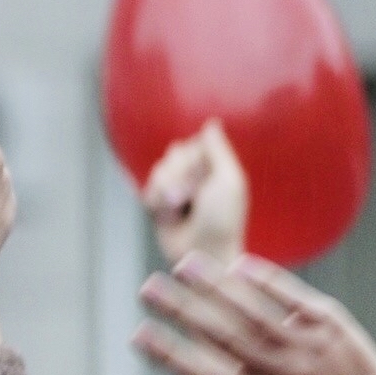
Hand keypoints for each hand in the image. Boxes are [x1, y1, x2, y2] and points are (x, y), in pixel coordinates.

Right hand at [133, 255, 375, 374]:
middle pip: (220, 335)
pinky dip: (264, 279)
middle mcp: (278, 372)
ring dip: (215, 285)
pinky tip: (237, 265)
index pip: (201, 372)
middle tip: (148, 288)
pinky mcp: (327, 322)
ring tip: (184, 264)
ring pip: (252, 310)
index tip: (138, 333)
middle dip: (180, 310)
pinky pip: (290, 295)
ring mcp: (304, 345)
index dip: (166, 353)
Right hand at [143, 121, 247, 267]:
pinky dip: (157, 203)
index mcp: (214, 167)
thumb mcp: (228, 180)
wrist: (202, 252)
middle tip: (195, 196)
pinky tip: (169, 217)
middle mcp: (194, 176)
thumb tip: (211, 122)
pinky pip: (147, 190)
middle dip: (181, 175)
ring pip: (158, 171)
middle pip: (173, 155)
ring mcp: (175, 190)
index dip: (196, 160)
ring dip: (169, 191)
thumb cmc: (223, 219)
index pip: (193, 144)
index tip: (209, 178)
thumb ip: (218, 149)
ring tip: (182, 209)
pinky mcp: (158, 205)